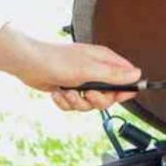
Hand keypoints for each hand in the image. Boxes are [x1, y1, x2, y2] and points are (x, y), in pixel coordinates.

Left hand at [0, 25, 140, 111]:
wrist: (28, 63)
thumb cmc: (57, 60)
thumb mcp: (89, 70)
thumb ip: (114, 75)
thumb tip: (137, 74)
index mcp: (104, 61)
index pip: (126, 78)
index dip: (124, 90)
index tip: (119, 96)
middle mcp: (95, 71)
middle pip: (108, 97)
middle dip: (96, 100)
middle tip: (86, 94)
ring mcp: (82, 81)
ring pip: (90, 104)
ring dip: (77, 102)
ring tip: (66, 92)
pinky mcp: (69, 90)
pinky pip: (75, 105)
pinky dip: (65, 103)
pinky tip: (57, 93)